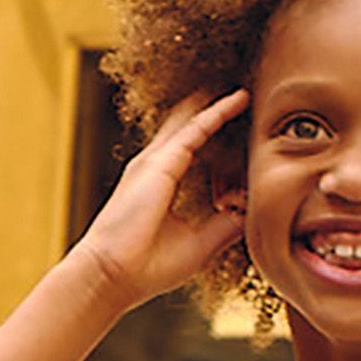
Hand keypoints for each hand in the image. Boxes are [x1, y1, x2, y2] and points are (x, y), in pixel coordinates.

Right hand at [69, 91, 245, 307]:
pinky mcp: (160, 164)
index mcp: (161, 185)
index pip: (192, 149)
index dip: (211, 133)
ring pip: (191, 121)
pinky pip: (195, 130)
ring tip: (240, 85)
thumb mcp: (199, 244)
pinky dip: (216, 112)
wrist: (112, 275)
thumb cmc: (147, 266)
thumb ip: (223, 225)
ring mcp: (155, 162)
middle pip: (187, 127)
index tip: (235, 121)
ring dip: (214, 102)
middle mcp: (155, 167)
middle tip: (237, 91)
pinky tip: (237, 100)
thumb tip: (248, 211)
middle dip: (208, 108)